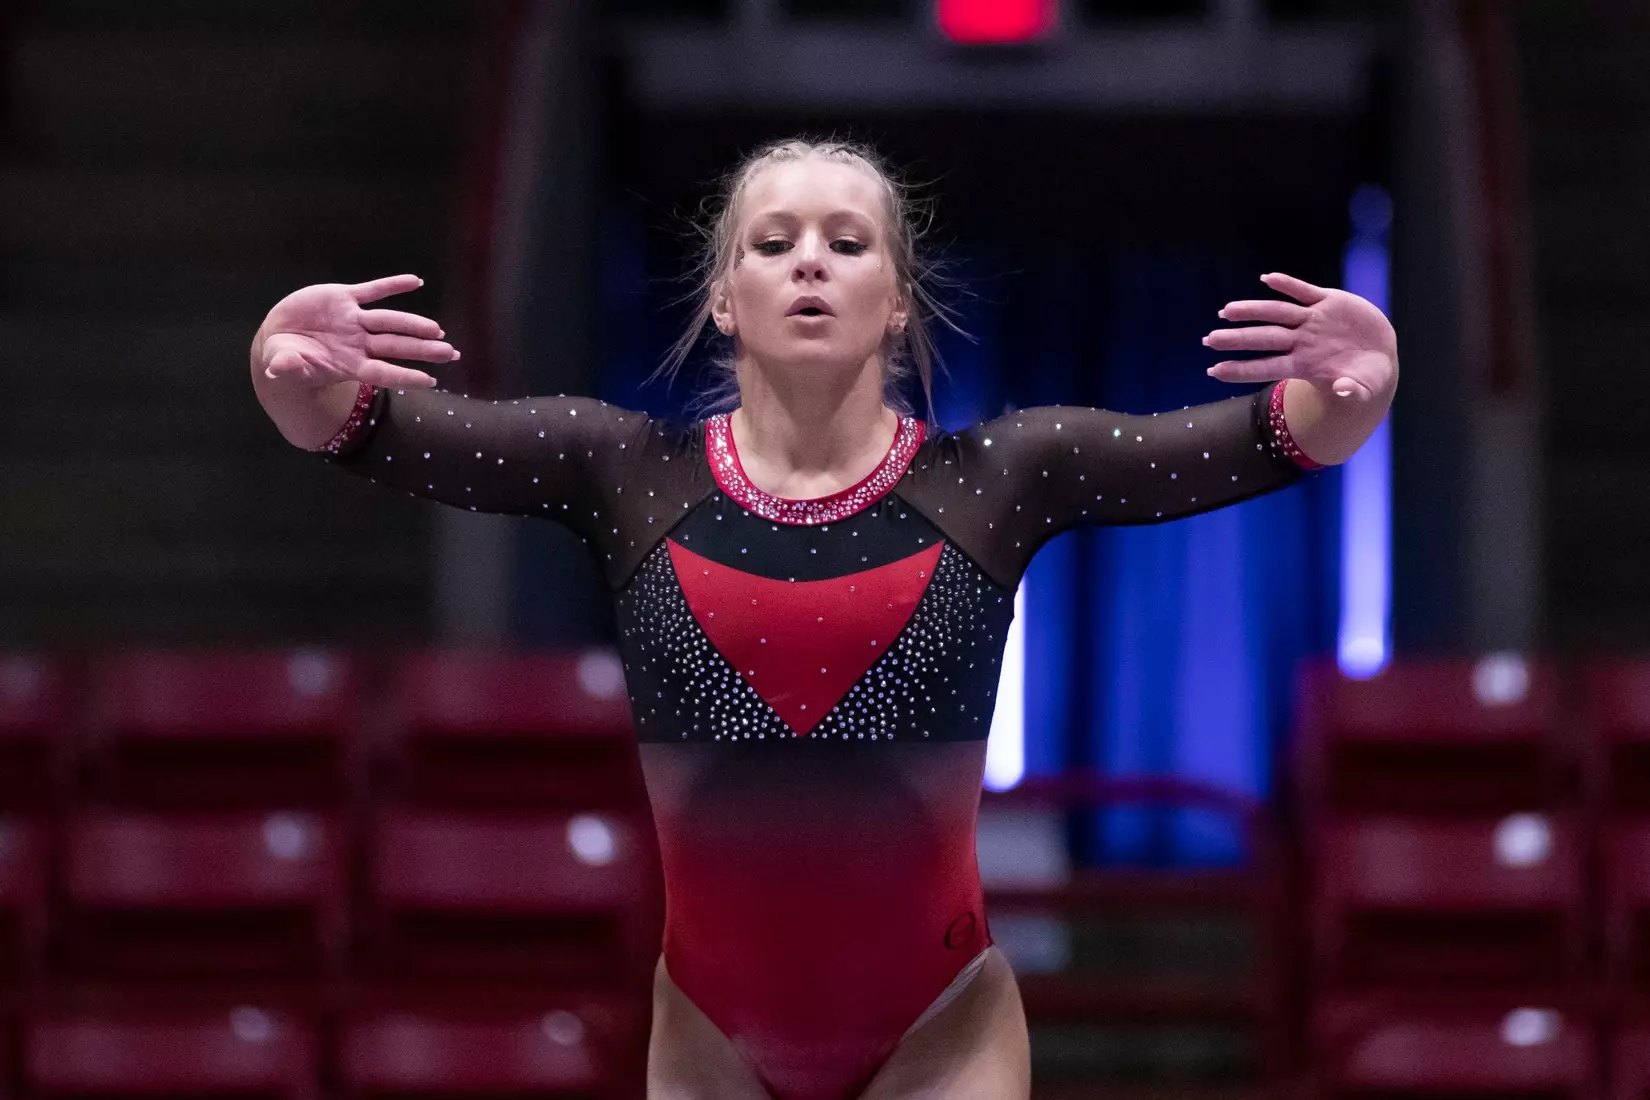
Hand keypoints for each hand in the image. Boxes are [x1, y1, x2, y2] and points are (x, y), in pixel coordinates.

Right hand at [255, 273, 459, 391]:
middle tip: (451, 353)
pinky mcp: (344, 298)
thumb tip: (280, 367)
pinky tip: (415, 281)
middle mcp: (358, 343)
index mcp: (348, 364)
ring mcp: (353, 320)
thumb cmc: (286, 358)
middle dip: (422, 350)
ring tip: (437, 330)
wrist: (279, 336)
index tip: (430, 381)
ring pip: (389, 321)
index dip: (405, 376)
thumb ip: (287, 367)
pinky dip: (393, 285)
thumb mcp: (282, 364)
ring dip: (413, 324)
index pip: (382, 372)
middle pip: (395, 346)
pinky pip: (373, 291)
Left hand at [1201, 272, 1397, 401]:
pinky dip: (1288, 284)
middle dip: (1237, 338)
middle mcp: (1302, 341)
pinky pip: (1304, 291)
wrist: (1380, 354)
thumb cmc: (1366, 377)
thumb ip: (1353, 391)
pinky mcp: (1330, 302)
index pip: (1267, 367)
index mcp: (1305, 365)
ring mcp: (1313, 320)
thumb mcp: (1364, 387)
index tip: (1214, 371)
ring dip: (1253, 309)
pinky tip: (1268, 278)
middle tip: (1209, 339)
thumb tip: (1343, 390)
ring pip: (1278, 312)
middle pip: (1265, 338)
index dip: (1242, 369)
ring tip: (1226, 310)